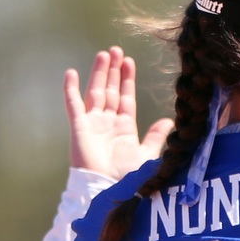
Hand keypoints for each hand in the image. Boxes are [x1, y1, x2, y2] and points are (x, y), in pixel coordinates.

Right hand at [66, 46, 173, 176]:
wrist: (109, 190)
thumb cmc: (128, 179)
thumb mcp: (147, 155)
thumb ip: (156, 137)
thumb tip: (169, 121)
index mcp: (124, 128)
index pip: (125, 97)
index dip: (127, 80)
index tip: (129, 62)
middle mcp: (108, 123)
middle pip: (110, 91)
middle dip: (114, 71)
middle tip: (116, 50)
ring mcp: (92, 124)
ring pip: (96, 92)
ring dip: (99, 73)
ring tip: (104, 54)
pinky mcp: (79, 128)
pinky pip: (74, 105)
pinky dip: (71, 89)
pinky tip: (71, 73)